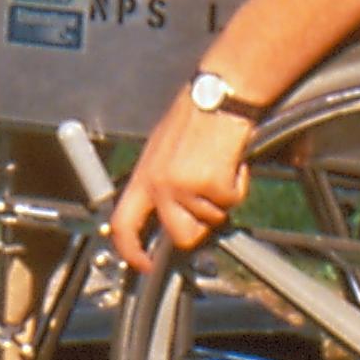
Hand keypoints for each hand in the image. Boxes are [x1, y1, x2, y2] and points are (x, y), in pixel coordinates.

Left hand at [109, 95, 255, 273]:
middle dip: (200, 227)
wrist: (220, 94)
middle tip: (210, 203)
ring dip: (221, 198)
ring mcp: (185, 186)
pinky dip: (237, 184)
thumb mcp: (161, 151)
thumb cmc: (195, 117)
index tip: (144, 264)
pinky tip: (231, 161)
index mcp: (143, 177)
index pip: (122, 225)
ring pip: (212, 218)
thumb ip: (157, 183)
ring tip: (217, 166)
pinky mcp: (212, 184)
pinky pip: (232, 200)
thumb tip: (162, 213)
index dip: (131, 252)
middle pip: (180, 235)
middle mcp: (159, 185)